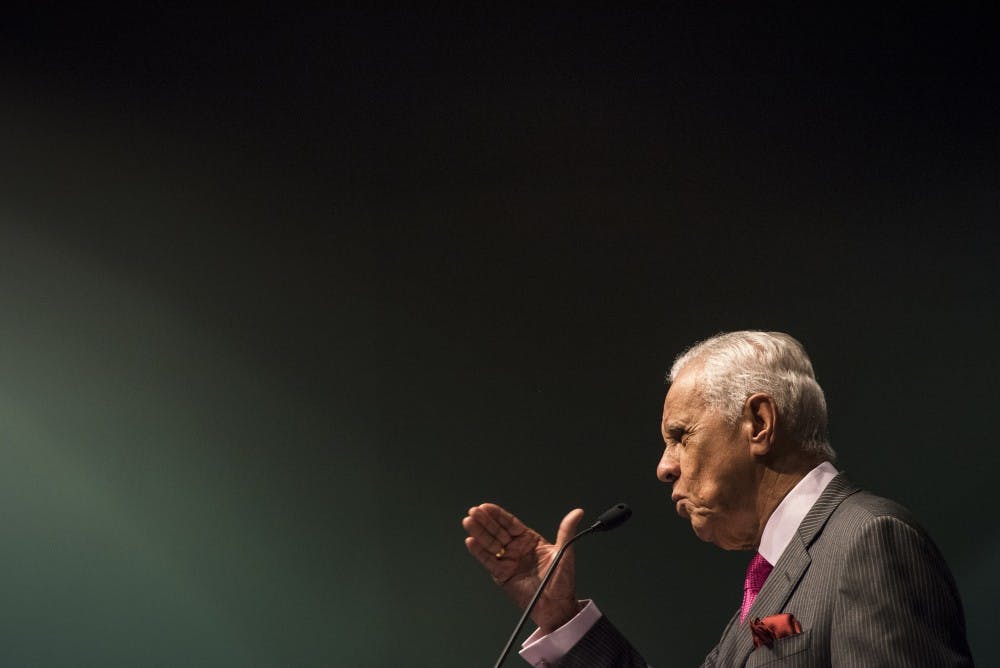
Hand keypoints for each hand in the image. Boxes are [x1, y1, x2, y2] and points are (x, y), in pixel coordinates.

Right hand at [462, 503, 584, 633]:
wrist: (556, 606)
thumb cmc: (562, 580)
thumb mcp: (565, 551)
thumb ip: (566, 530)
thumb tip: (577, 512)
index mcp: (529, 540)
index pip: (511, 524)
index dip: (498, 515)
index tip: (486, 506)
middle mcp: (516, 549)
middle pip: (497, 532)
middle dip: (485, 521)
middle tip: (473, 512)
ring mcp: (508, 561)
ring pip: (490, 544)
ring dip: (478, 533)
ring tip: (468, 522)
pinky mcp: (502, 575)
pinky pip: (489, 562)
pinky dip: (479, 552)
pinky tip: (471, 541)